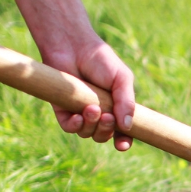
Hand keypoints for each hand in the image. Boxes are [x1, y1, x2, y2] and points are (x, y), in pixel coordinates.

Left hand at [0, 0, 134, 150]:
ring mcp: (80, 113)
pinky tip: (79, 116)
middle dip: (107, 130)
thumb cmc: (100, 61)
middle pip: (104, 135)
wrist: (73, 46)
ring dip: (92, 126)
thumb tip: (128, 126)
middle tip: (107, 116)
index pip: (122, 132)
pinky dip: (75, 126)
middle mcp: (99, 114)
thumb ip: (127, 102)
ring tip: (92, 108)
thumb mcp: (122, 80)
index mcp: (116, 109)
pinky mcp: (62, 110)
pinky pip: (70, 128)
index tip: (123, 144)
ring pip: (88, 133)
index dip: (124, 141)